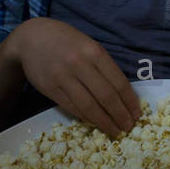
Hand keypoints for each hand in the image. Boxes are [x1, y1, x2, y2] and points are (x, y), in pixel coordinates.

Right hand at [9, 18, 141, 137]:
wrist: (32, 37)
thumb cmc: (66, 41)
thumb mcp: (88, 45)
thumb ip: (103, 65)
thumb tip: (122, 93)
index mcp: (94, 52)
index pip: (118, 82)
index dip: (129, 101)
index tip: (137, 113)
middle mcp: (79, 64)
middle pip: (105, 97)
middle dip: (120, 115)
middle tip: (128, 127)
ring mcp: (63, 77)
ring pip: (89, 106)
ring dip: (104, 122)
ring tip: (115, 131)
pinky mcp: (50, 89)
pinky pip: (72, 108)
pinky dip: (86, 118)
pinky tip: (96, 123)